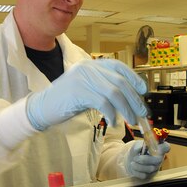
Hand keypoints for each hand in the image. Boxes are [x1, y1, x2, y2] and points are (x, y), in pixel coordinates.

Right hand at [26, 59, 146, 129]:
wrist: (42, 107)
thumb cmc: (67, 101)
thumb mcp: (87, 90)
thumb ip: (104, 88)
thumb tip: (129, 98)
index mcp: (91, 64)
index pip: (118, 67)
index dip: (134, 78)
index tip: (144, 90)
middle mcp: (88, 67)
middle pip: (120, 81)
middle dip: (134, 98)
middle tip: (142, 113)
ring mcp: (83, 78)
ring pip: (114, 92)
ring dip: (127, 108)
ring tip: (132, 120)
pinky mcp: (79, 91)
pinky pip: (103, 102)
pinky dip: (112, 113)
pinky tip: (114, 122)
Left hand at [125, 140, 169, 178]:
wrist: (130, 160)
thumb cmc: (137, 150)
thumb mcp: (136, 145)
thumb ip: (138, 145)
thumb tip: (139, 148)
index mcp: (158, 148)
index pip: (166, 147)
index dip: (163, 147)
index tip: (155, 147)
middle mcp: (159, 158)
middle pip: (158, 160)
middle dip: (144, 159)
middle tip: (135, 158)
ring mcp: (156, 167)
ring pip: (150, 168)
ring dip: (138, 165)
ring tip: (132, 162)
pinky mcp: (150, 175)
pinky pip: (144, 175)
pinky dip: (136, 171)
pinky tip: (134, 167)